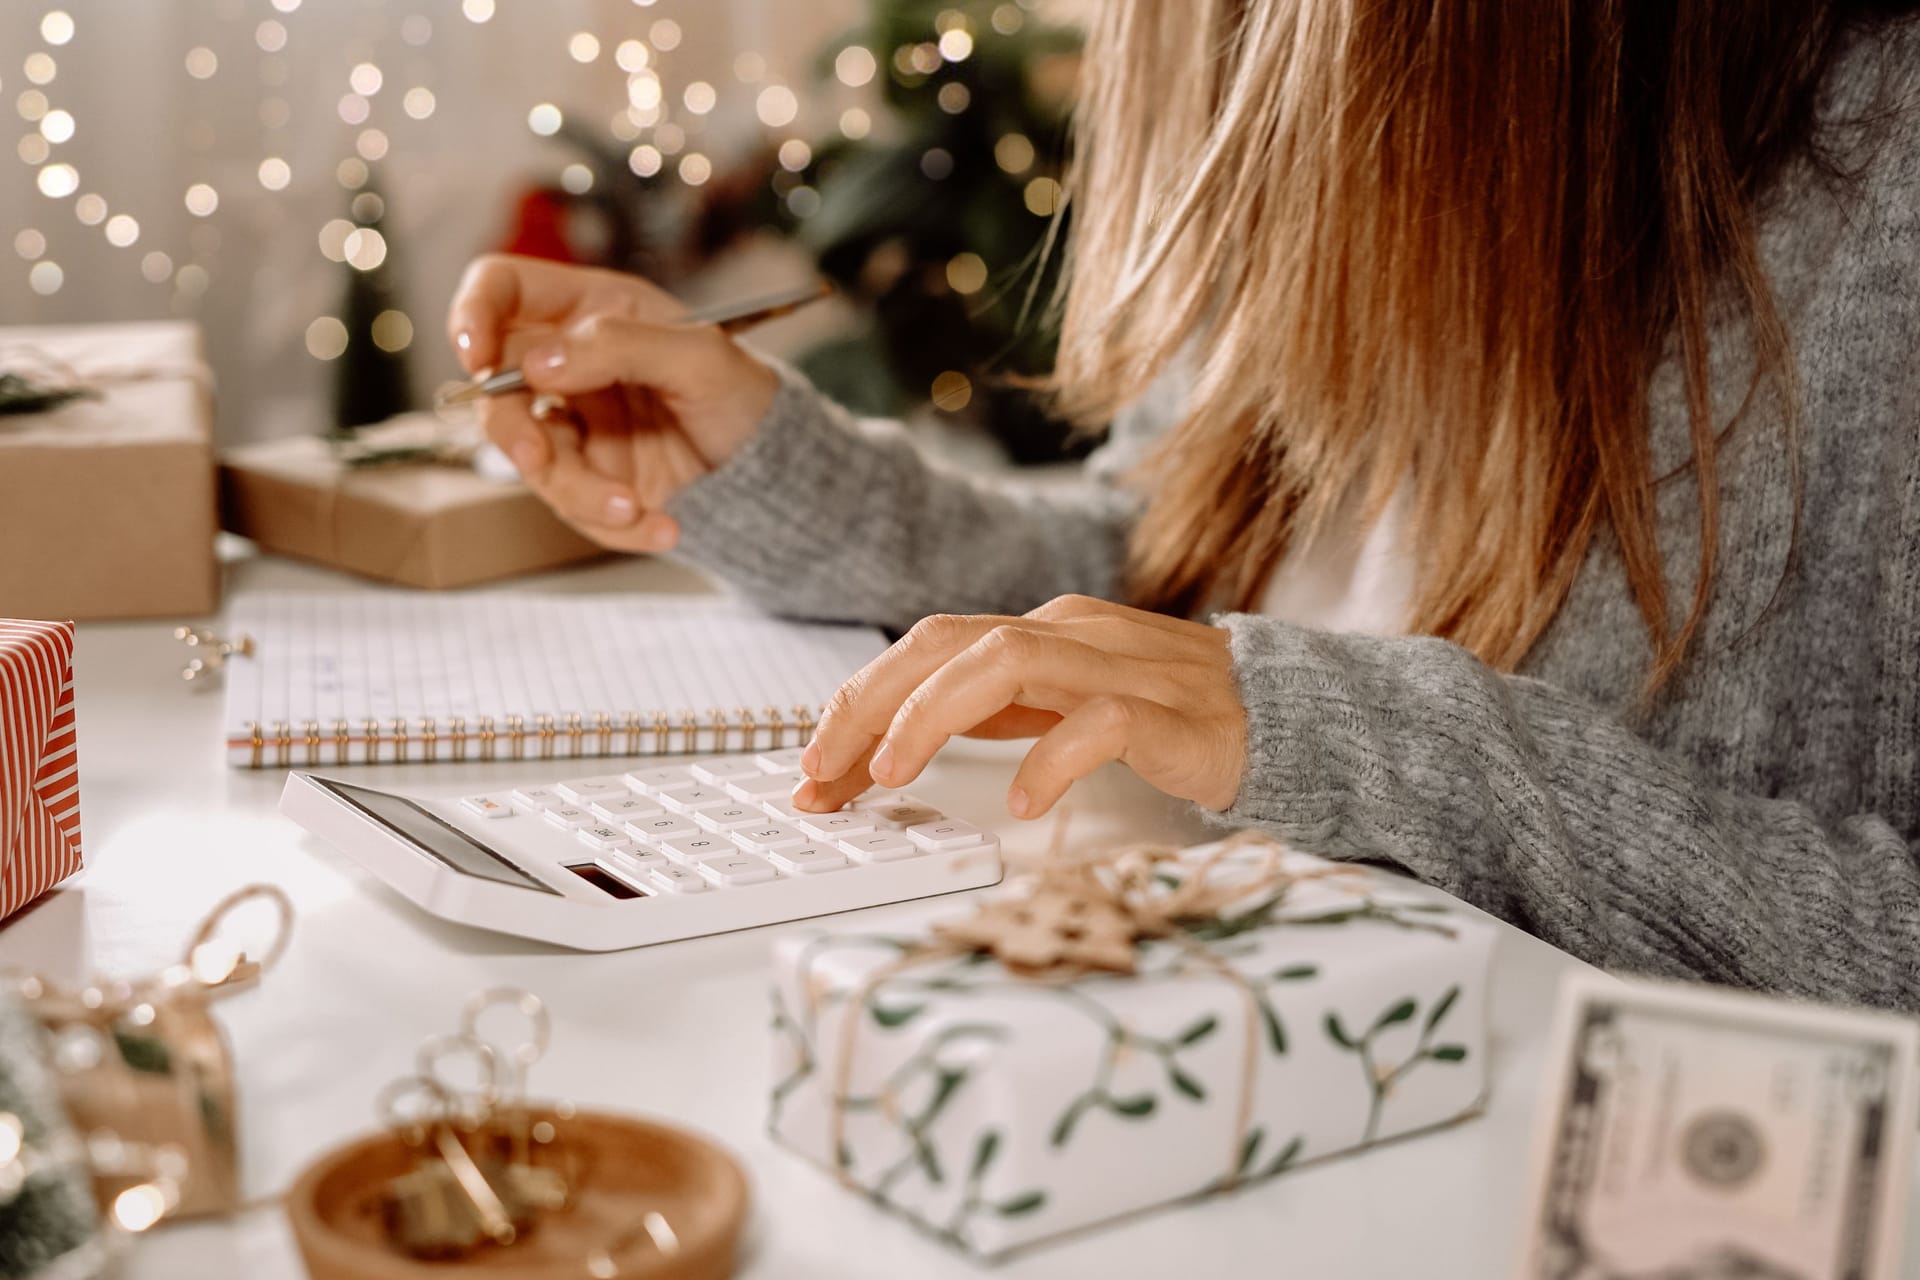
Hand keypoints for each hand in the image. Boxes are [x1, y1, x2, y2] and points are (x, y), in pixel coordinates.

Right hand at [445, 254, 779, 552]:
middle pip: (496, 386)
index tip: (476, 353)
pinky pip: (572, 506)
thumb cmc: (746, 397)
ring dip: (578, 491)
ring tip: (635, 507)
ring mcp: (577, 425)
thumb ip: (620, 347)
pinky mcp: (591, 479)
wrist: (777, 473)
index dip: (475, 313)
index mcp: (593, 310)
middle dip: (510, 429)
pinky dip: (614, 524)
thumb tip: (538, 362)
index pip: (505, 290)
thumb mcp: (701, 358)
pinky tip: (665, 526)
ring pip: (531, 459)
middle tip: (537, 457)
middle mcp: (572, 364)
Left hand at [792, 595, 1248, 817]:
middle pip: (945, 642)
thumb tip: (891, 744)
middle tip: (822, 775)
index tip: (812, 770)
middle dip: (869, 705)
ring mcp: (1120, 667)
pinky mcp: (1170, 713)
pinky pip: (1101, 722)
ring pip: (1008, 661)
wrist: (1288, 717)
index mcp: (1039, 632)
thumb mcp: (1061, 706)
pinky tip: (1023, 805)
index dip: (857, 703)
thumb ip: (992, 712)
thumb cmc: (1169, 716)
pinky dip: (1052, 760)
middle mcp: (1070, 635)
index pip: (925, 650)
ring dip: (934, 714)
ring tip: (893, 775)